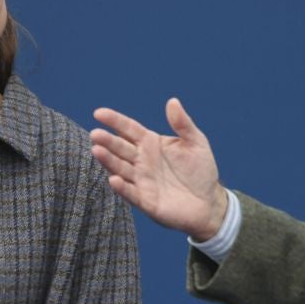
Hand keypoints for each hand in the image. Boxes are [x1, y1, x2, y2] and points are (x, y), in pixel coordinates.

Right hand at [90, 99, 228, 239]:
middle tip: (95, 134)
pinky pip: (130, 193)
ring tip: (97, 151)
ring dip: (108, 161)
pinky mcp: (145, 200)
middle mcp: (141, 161)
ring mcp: (141, 180)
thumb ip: (183, 124)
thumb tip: (172, 101)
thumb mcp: (196, 142)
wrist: (209, 202)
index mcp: (150, 143)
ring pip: (120, 168)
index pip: (129, 129)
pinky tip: (113, 179)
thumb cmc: (201, 170)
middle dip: (107, 141)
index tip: (99, 113)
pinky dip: (121, 187)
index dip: (114, 120)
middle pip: (120, 148)